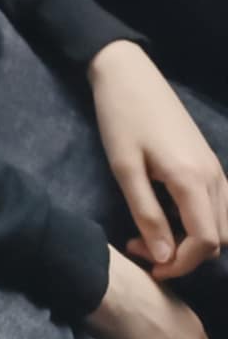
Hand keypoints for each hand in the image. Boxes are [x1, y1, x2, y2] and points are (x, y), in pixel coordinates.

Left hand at [89, 40, 227, 278]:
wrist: (127, 73)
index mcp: (193, 179)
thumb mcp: (125, 168)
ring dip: (197, 240)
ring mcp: (215, 167)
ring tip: (155, 234)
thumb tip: (164, 259)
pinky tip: (171, 216)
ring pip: (225, 224)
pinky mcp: (209, 160)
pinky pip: (221, 204)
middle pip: (220, 238)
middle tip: (144, 246)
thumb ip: (146, 215)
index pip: (206, 242)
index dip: (181, 264)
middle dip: (187, 255)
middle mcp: (213, 176)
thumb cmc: (121, 118)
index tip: (149, 266)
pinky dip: (204, 221)